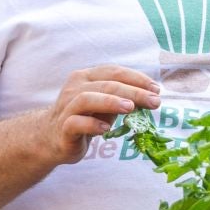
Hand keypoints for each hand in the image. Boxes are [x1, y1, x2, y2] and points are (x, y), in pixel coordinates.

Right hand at [38, 66, 160, 163]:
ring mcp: (66, 107)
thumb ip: (124, 99)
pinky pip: (75, 122)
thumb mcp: (106, 105)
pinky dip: (92, 124)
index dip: (137, 78)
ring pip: (87, 99)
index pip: (114, 72)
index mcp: (87, 77)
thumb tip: (152, 97)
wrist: (52, 137)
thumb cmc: (85, 117)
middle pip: (106, 84)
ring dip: (111, 102)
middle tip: (154, 101)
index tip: (157, 89)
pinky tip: (106, 129)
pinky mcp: (63, 128)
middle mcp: (75, 88)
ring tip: (130, 108)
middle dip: (134, 92)